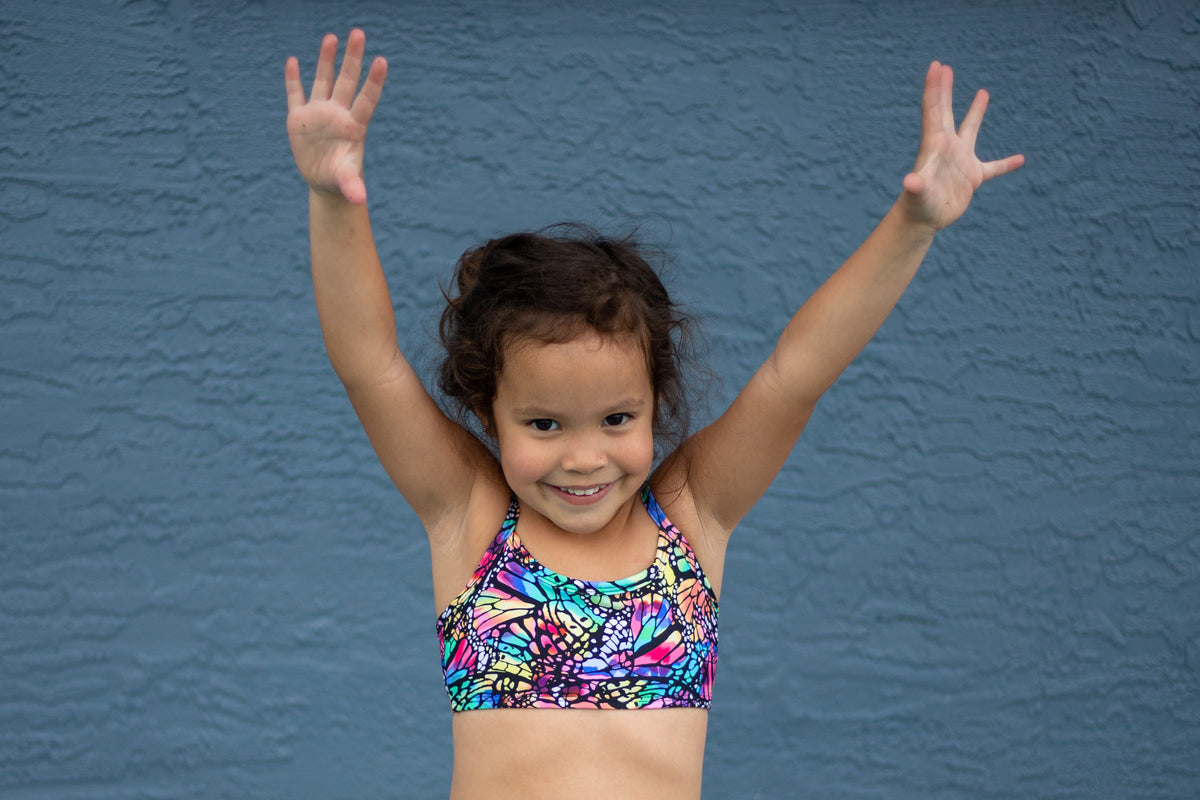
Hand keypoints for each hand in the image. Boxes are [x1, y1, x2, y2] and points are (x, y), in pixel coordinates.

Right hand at [285, 29, 387, 204]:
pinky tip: (294, 61)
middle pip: (347, 80)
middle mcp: (338, 113)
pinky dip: (293, 79)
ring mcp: (318, 113)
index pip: (367, 99)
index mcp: (354, 126)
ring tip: (332, 37)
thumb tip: (359, 201)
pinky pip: (296, 94)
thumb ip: (353, 187)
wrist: (325, 180)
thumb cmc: (341, 178)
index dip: (374, 81)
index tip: (382, 61)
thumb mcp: (346, 182)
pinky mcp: (299, 117)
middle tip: (358, 33)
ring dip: (326, 59)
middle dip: (352, 58)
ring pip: (324, 80)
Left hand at [899, 61, 1023, 230]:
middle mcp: (947, 148)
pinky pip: (993, 167)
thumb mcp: (918, 195)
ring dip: (976, 112)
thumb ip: (916, 186)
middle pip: (946, 112)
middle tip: (945, 67)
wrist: (923, 222)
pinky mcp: (971, 177)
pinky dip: (1006, 164)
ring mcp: (960, 161)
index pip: (934, 109)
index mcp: (935, 144)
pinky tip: (1020, 159)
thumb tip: (910, 181)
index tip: (937, 65)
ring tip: (982, 92)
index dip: (935, 87)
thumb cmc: (918, 208)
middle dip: (945, 89)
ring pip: (970, 130)